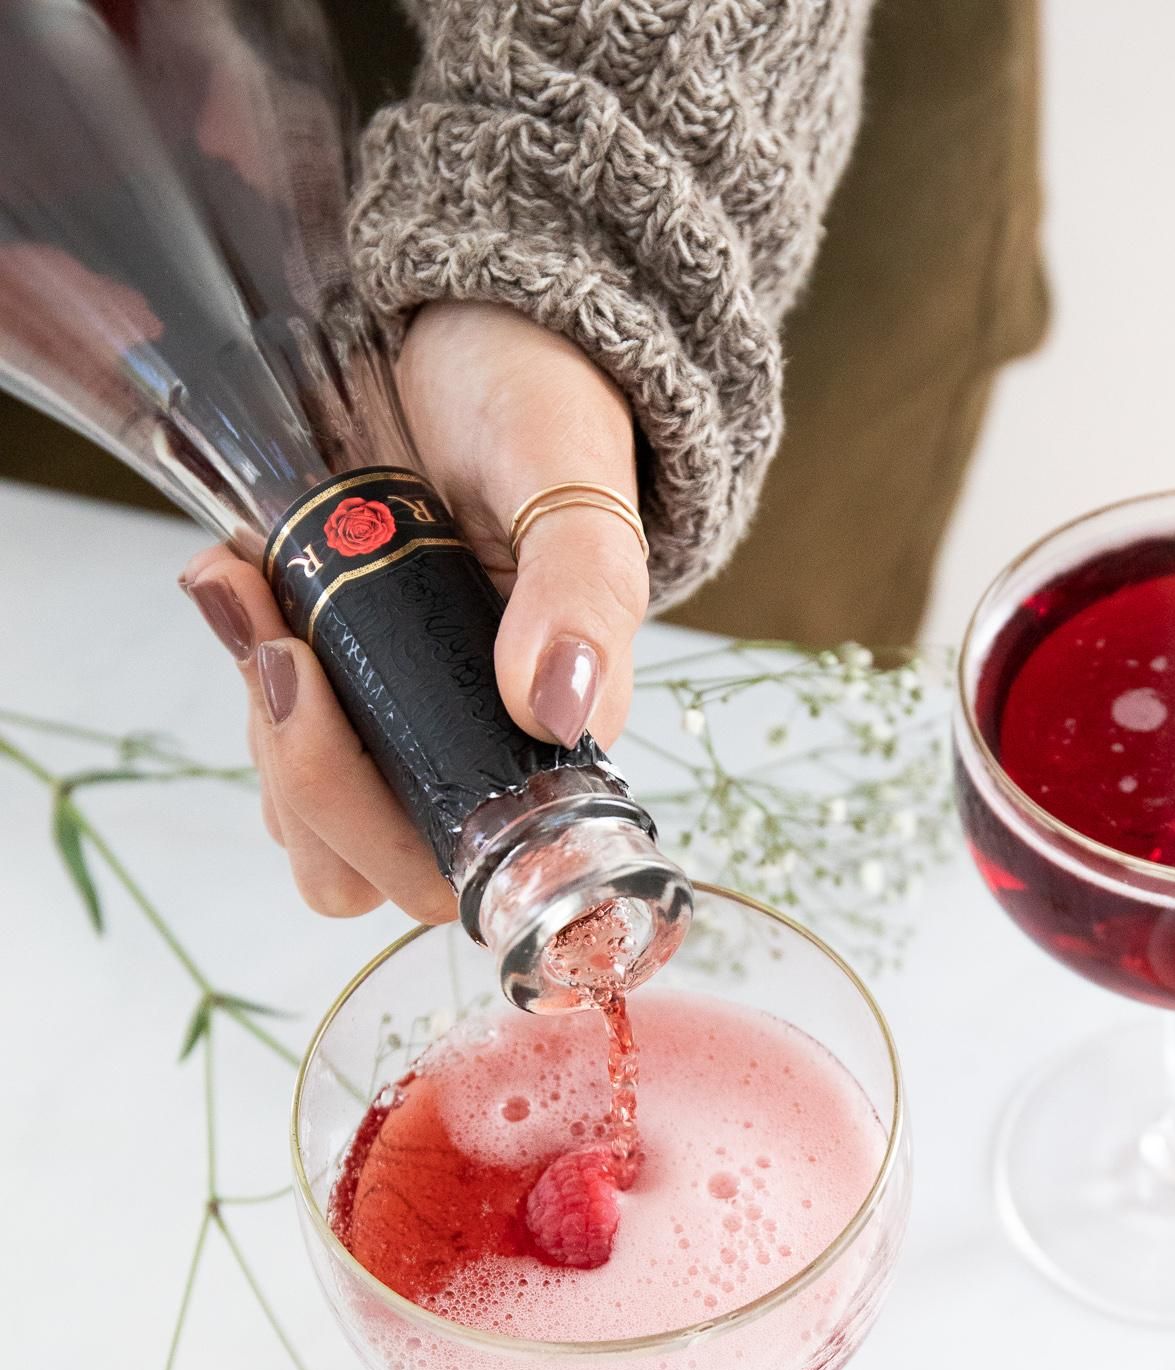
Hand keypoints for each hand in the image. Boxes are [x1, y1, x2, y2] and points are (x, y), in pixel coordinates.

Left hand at [180, 302, 647, 920]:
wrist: (485, 340)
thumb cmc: (546, 417)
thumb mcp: (575, 488)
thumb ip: (580, 594)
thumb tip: (558, 706)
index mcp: (544, 750)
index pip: (453, 870)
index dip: (368, 821)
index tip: (317, 687)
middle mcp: (467, 757)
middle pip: (355, 868)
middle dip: (294, 769)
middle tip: (281, 642)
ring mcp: (395, 725)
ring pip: (298, 814)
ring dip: (259, 713)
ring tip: (252, 583)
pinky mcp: (337, 679)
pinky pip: (269, 722)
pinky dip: (238, 651)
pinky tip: (239, 570)